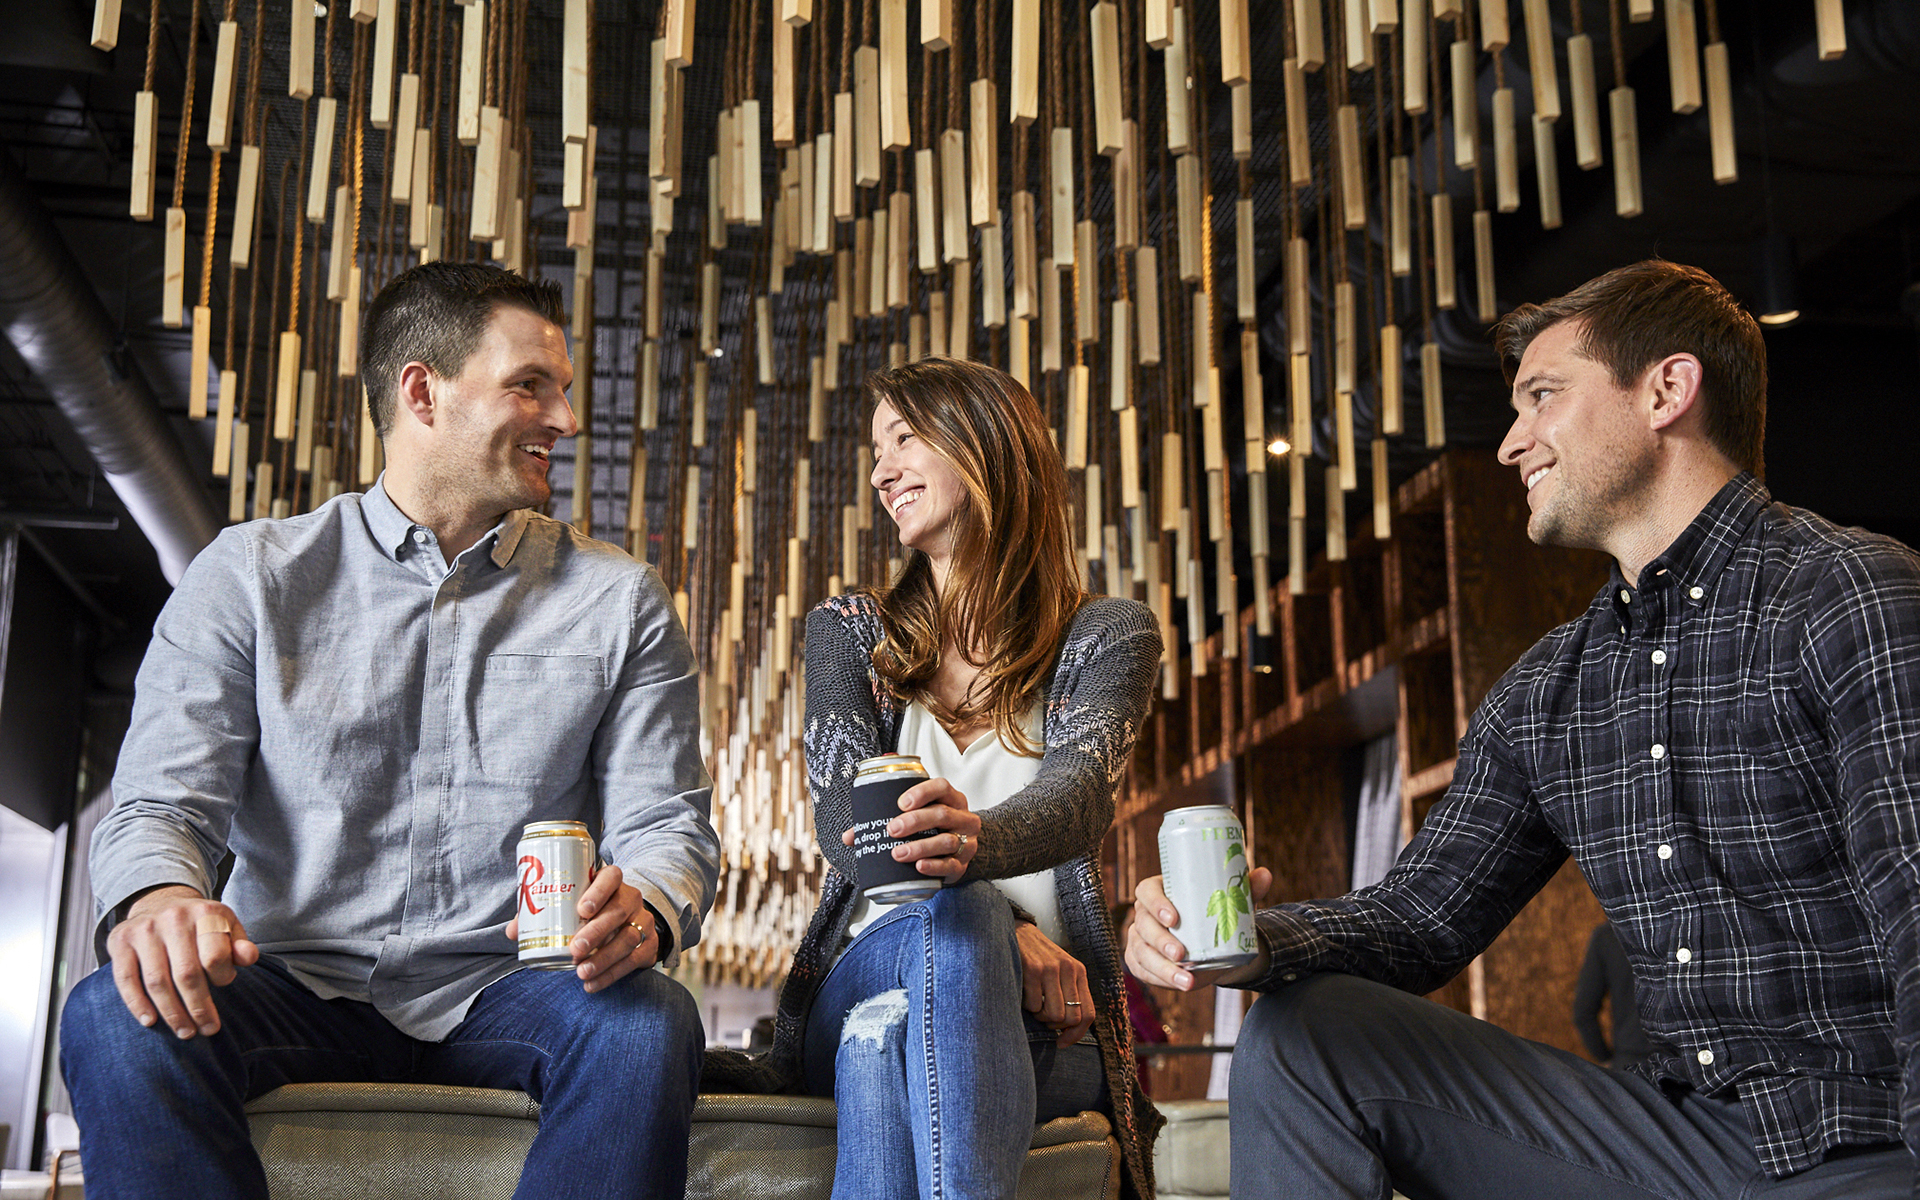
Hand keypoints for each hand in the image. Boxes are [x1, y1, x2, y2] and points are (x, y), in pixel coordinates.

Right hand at [107, 884, 259, 1038]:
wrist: (161, 901)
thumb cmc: (200, 924)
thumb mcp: (226, 926)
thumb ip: (239, 945)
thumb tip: (249, 957)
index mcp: (205, 913)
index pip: (215, 955)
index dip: (222, 977)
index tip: (224, 986)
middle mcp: (173, 918)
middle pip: (186, 973)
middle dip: (199, 1007)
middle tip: (207, 1029)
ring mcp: (144, 929)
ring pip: (157, 981)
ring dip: (171, 1012)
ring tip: (184, 1031)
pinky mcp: (120, 941)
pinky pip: (126, 979)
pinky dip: (137, 1003)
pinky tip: (150, 1021)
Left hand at [506, 864, 658, 991]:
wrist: (629, 921)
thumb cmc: (592, 911)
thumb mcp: (573, 905)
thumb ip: (544, 913)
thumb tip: (512, 932)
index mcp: (612, 882)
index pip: (611, 878)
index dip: (598, 892)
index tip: (581, 910)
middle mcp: (631, 899)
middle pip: (619, 911)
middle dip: (597, 932)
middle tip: (574, 949)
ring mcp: (643, 921)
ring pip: (628, 938)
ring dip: (603, 958)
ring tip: (581, 972)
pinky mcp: (649, 944)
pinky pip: (634, 960)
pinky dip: (612, 974)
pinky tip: (593, 984)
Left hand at [839, 776, 981, 882]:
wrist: (958, 853)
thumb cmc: (933, 830)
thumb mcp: (918, 818)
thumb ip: (885, 820)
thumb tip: (850, 836)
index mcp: (951, 799)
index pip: (941, 787)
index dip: (922, 792)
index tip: (900, 803)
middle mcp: (962, 817)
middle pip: (942, 814)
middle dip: (915, 821)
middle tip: (891, 829)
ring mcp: (966, 842)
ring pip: (947, 841)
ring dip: (920, 847)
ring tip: (897, 853)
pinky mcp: (962, 864)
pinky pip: (951, 865)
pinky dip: (934, 866)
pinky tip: (919, 866)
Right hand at [1017, 923, 1095, 1046]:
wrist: (1017, 931)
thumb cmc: (1038, 958)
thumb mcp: (1061, 971)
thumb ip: (1070, 994)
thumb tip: (1071, 1030)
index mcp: (1079, 972)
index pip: (1088, 1013)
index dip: (1076, 1034)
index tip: (1062, 1043)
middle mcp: (1069, 969)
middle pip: (1071, 1018)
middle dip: (1055, 1026)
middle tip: (1044, 1018)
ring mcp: (1051, 969)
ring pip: (1054, 1015)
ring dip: (1040, 1017)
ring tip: (1034, 1004)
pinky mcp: (1033, 969)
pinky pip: (1034, 1005)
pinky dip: (1027, 1007)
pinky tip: (1024, 994)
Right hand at [1125, 869, 1273, 991]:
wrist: (1216, 947)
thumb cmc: (1217, 915)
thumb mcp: (1232, 902)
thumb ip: (1247, 888)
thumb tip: (1265, 874)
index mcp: (1160, 890)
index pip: (1146, 891)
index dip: (1155, 903)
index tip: (1174, 918)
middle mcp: (1145, 913)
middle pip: (1143, 924)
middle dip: (1160, 941)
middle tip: (1180, 954)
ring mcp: (1140, 938)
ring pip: (1142, 952)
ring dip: (1162, 968)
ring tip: (1187, 980)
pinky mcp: (1141, 961)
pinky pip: (1143, 971)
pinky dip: (1160, 979)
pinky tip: (1180, 984)